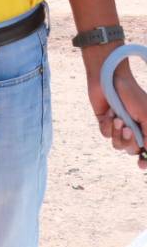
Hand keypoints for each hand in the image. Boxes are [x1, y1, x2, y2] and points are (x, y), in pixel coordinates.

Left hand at [84, 44, 146, 168]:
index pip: (146, 150)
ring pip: (117, 145)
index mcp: (146, 128)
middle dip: (129, 141)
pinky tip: (109, 113)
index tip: (142, 166)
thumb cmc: (132, 95)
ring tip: (117, 118)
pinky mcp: (105, 122)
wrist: (111, 79)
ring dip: (117, 133)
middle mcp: (133, 129)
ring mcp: (118, 127)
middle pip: (132, 150)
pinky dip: (107, 125)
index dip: (145, 160)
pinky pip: (105, 134)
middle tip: (127, 128)